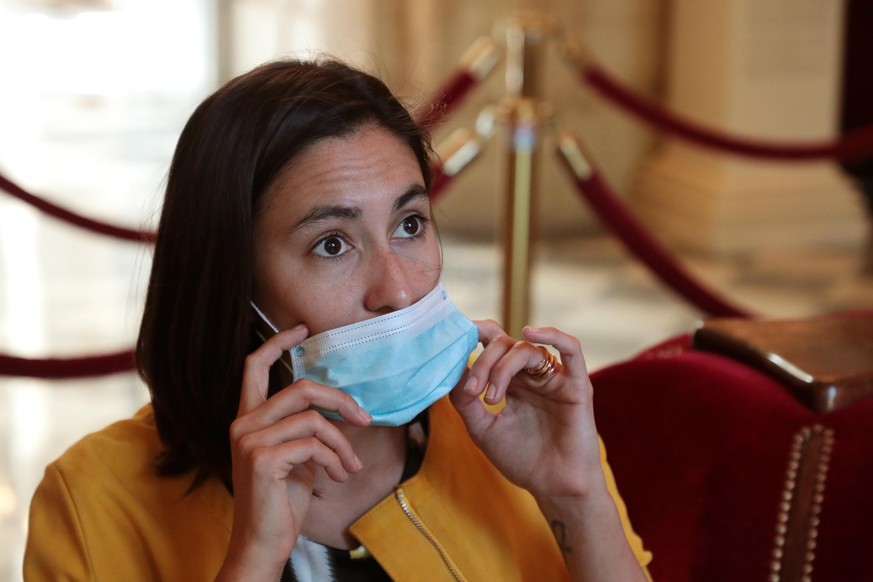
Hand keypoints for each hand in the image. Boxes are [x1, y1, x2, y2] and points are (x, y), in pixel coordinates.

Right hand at [217, 324, 370, 580]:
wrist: (262, 544)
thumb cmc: (281, 502)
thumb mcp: (295, 457)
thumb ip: (304, 429)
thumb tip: (339, 410)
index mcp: (247, 419)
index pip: (252, 366)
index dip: (277, 343)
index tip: (303, 329)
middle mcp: (242, 424)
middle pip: (300, 387)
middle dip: (340, 400)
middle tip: (364, 418)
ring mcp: (249, 440)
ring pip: (314, 419)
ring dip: (342, 444)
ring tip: (350, 467)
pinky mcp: (262, 458)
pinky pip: (314, 443)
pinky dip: (335, 459)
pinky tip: (337, 477)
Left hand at [450, 321, 601, 500]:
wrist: (553, 488)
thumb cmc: (521, 460)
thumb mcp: (482, 429)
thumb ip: (465, 401)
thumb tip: (452, 369)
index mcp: (511, 381)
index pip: (491, 346)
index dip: (473, 337)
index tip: (451, 345)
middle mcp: (532, 375)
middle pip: (504, 345)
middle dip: (482, 363)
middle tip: (472, 392)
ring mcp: (554, 378)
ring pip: (526, 349)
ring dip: (502, 367)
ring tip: (491, 397)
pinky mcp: (576, 385)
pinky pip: (572, 349)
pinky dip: (553, 335)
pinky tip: (530, 332)